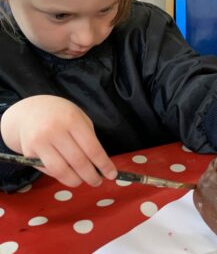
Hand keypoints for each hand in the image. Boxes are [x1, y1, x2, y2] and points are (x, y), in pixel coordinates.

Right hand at [0, 95, 116, 186]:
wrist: (29, 111)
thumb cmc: (61, 114)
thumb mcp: (79, 117)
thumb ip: (89, 137)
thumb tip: (100, 163)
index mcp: (71, 119)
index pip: (92, 148)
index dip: (104, 164)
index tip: (112, 174)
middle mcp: (54, 130)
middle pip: (78, 162)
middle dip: (91, 176)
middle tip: (98, 181)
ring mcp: (39, 142)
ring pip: (61, 171)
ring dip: (76, 180)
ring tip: (83, 180)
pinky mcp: (28, 153)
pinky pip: (49, 171)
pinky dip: (61, 176)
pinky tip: (68, 174)